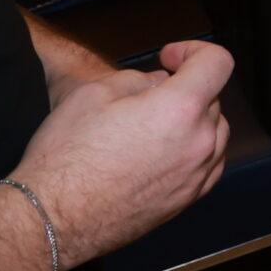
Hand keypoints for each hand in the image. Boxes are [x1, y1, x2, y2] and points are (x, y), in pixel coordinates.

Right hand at [13, 42, 231, 268]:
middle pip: (212, 99)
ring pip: (214, 132)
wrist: (52, 219)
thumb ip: (139, 79)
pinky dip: (193, 150)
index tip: (167, 58)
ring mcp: (197, 176)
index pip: (218, 63)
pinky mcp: (188, 201)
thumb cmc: (67, 155)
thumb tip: (161, 83)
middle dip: (185, 89)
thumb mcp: (94, 93)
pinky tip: (160, 153)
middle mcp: (200, 143)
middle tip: (146, 97)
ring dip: (193, 121)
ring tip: (152, 126)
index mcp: (181, 109)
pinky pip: (207, 164)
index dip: (194, 50)